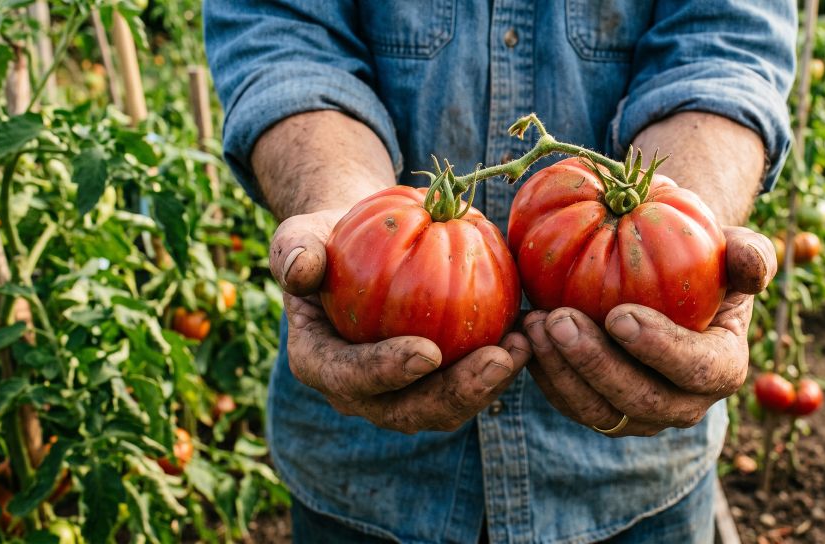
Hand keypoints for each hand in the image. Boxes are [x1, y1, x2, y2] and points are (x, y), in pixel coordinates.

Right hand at [270, 211, 530, 433]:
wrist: (357, 250)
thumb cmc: (328, 239)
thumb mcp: (301, 235)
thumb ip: (294, 250)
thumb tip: (301, 270)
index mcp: (319, 363)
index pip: (350, 377)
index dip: (387, 371)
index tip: (428, 351)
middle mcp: (360, 392)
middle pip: (409, 409)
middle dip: (457, 391)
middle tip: (498, 358)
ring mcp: (402, 393)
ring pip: (448, 407)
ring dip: (491, 384)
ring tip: (525, 345)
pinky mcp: (438, 382)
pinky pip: (471, 383)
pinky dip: (502, 365)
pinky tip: (531, 331)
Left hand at [524, 226, 776, 436]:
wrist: (666, 278)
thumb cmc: (703, 258)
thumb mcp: (735, 248)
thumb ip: (750, 254)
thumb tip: (751, 267)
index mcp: (723, 367)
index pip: (697, 369)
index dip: (659, 349)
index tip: (618, 315)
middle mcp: (683, 403)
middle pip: (640, 401)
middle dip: (596, 363)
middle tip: (559, 319)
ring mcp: (638, 413)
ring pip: (597, 410)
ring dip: (561, 369)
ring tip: (534, 322)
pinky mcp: (599, 408)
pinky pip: (568, 402)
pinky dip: (543, 372)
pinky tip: (522, 332)